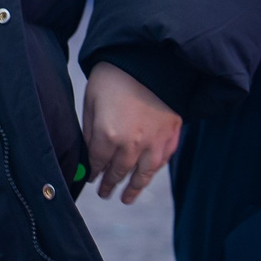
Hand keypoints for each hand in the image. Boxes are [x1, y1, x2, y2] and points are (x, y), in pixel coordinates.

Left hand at [82, 62, 181, 203]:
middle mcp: (132, 146)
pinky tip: (147, 175)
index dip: (93, 172)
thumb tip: (89, 152)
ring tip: (127, 199)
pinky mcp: (171, 136)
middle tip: (105, 194)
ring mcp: (155, 143)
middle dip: (110, 184)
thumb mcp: (91, 101)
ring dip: (134, 188)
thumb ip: (90, 130)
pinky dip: (153, 171)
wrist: (151, 61)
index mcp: (108, 137)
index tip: (90, 180)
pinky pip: (162, 161)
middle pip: (119, 172)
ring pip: (143, 174)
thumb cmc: (114, 77)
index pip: (97, 163)